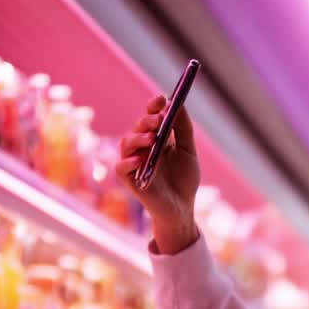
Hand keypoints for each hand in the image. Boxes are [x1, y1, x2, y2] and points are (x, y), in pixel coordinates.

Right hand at [116, 95, 201, 254]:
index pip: (149, 117)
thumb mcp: (188, 151)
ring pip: (126, 143)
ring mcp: (134, 163)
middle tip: (159, 119)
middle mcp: (142, 148)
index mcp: (156, 138)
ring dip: (138, 138)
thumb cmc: (184, 180)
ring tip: (153, 138)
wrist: (182, 208)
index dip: (153, 107)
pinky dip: (128, 162)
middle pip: (138, 128)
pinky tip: (139, 160)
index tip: (161, 99)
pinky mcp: (130, 180)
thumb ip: (183, 129)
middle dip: (148, 121)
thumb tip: (178, 104)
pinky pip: (121, 168)